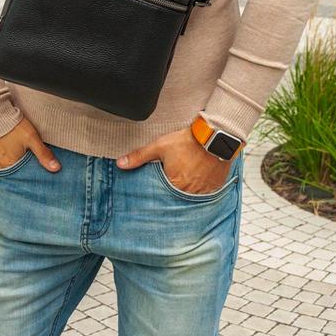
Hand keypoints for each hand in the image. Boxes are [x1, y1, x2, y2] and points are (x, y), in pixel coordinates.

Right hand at [0, 116, 60, 171]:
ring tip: (19, 160)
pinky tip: (10, 156)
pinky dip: (4, 162)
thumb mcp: (32, 138)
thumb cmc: (13, 125)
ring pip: (6, 169)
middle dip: (23, 172)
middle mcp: (0, 166)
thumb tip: (56, 168)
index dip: (32, 175)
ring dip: (13, 166)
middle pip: (15, 174)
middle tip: (29, 165)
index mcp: (10, 165)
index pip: (24, 177)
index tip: (38, 173)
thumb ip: (43, 154)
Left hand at [116, 125, 233, 194]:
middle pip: (176, 199)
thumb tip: (120, 164)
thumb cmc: (187, 141)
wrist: (214, 136)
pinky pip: (205, 196)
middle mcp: (188, 193)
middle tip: (173, 186)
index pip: (161, 196)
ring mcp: (203, 193)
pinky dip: (201, 192)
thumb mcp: (160, 146)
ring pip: (191, 200)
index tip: (159, 189)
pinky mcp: (215, 189)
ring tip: (186, 186)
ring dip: (187, 194)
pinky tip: (198, 184)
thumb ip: (139, 156)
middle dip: (172, 195)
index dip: (159, 192)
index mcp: (173, 185)